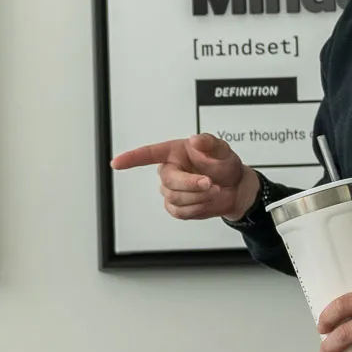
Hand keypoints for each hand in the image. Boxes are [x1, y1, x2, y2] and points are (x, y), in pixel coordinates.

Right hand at [110, 133, 259, 222]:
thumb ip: (209, 143)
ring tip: (214, 190)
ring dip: (199, 197)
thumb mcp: (222, 150)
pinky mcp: (176, 207)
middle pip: (169, 182)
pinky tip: (206, 200)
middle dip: (191, 184)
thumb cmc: (224, 165)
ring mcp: (171, 190)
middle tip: (210, 183)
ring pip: (175, 198)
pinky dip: (198, 208)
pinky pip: (180, 212)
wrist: (234, 188)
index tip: (116, 163)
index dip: (132, 158)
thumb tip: (195, 140)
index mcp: (174, 153)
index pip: (149, 154)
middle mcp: (169, 171)